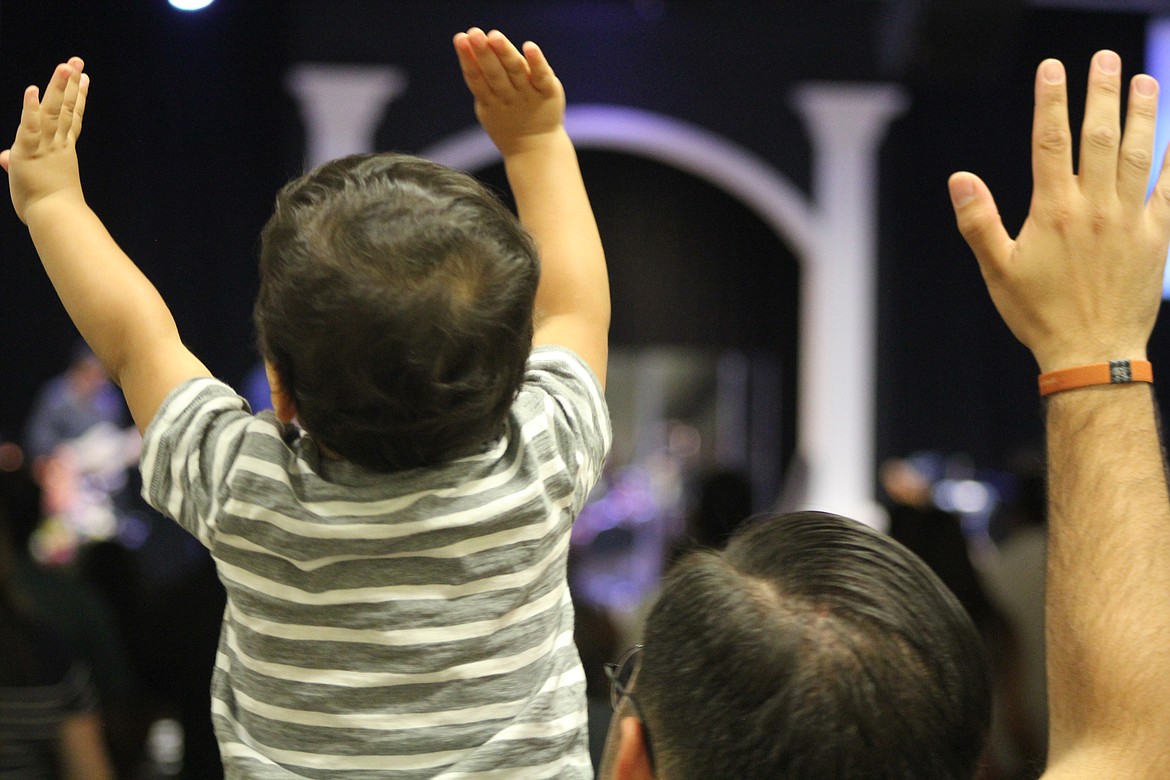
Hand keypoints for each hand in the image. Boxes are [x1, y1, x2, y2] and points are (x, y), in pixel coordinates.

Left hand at [0, 57, 87, 223]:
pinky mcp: (28, 152)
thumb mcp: (29, 180)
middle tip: (77, 61)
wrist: (56, 218)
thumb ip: (15, 162)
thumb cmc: (47, 207)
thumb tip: (2, 156)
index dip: (77, 97)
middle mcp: (57, 144)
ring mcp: (45, 147)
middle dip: (71, 83)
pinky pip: (30, 127)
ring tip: (65, 65)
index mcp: (62, 150)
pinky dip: (31, 108)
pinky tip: (32, 90)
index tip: (84, 79)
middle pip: (66, 108)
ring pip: (54, 112)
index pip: (72, 119)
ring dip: (59, 87)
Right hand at [453, 28, 564, 156]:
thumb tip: (470, 46)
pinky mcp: (549, 93)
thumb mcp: (489, 106)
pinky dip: (536, 62)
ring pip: (515, 72)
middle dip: (484, 54)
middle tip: (474, 33)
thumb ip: (483, 80)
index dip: (467, 59)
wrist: (536, 148)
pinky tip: (529, 46)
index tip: (460, 38)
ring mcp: (529, 96)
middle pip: (494, 75)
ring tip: (494, 36)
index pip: (476, 79)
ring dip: (504, 53)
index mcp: (490, 102)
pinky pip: (542, 77)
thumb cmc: (508, 120)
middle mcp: (509, 98)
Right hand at [949, 51, 1169, 372]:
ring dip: (1143, 115)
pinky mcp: (1155, 238)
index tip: (1053, 69)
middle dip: (1101, 94)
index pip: (1051, 142)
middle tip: (1105, 60)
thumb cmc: (1038, 315)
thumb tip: (959, 179)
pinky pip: (1168, 190)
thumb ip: (978, 222)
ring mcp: (1130, 220)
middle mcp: (1095, 207)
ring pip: (1139, 154)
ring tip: (1145, 82)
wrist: (1091, 353)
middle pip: (1100, 137)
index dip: (1051, 101)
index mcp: (1054, 211)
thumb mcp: (997, 271)